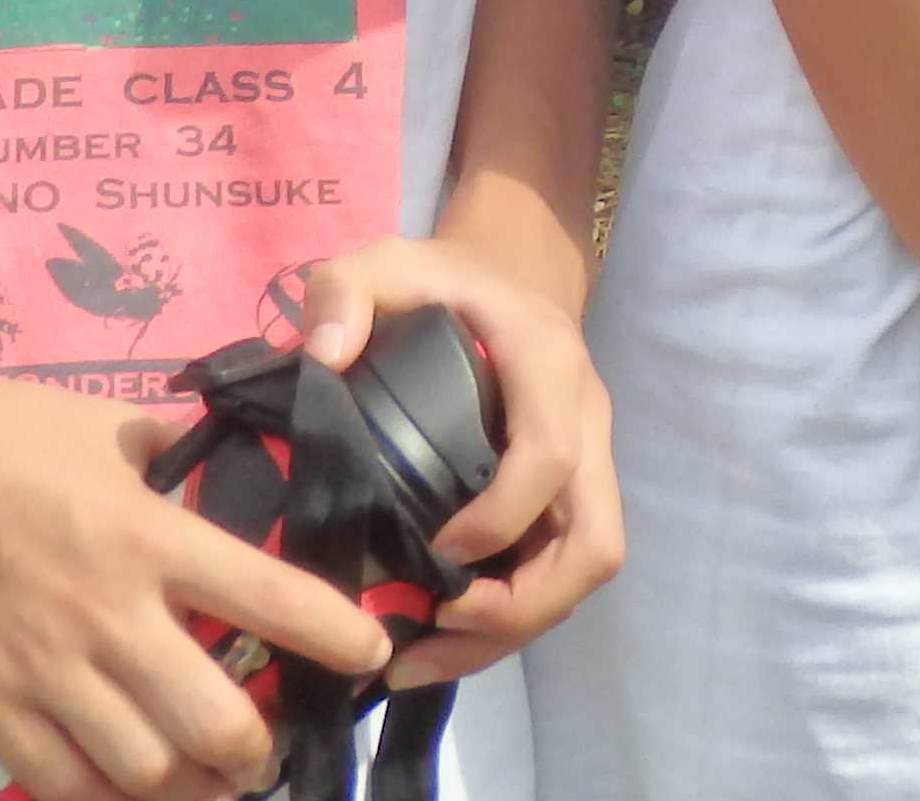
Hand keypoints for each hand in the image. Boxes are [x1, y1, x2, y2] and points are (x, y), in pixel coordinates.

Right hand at [0, 337, 395, 800]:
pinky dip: (109, 797)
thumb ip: (177, 449)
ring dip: (194, 786)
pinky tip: (133, 789)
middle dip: (259, 750)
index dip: (336, 634)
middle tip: (274, 751)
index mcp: (151, 537)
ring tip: (214, 782)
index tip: (373, 653)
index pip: (270, 597)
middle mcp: (109, 616)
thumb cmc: (3, 435)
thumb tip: (227, 446)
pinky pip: (64, 782)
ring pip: (145, 770)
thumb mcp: (111, 425)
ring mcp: (45, 670)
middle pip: (213, 720)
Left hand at [284, 235, 622, 682]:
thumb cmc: (442, 280)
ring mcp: (585, 466)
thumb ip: (345, 289)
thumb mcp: (385, 260)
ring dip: (511, 629)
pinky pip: (556, 574)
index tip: (434, 552)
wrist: (506, 277)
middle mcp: (585, 423)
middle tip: (436, 630)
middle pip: (594, 543)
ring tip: (420, 659)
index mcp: (548, 368)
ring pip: (581, 572)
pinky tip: (436, 641)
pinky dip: (506, 620)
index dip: (500, 517)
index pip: (551, 456)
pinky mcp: (568, 498)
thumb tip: (325, 355)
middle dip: (522, 606)